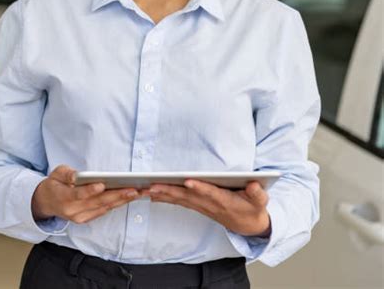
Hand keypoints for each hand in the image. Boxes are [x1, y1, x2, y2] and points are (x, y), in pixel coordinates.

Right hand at [32, 165, 140, 223]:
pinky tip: (129, 197)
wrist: (47, 202)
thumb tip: (76, 176)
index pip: (78, 195)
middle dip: (117, 195)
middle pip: (97, 203)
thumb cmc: (54, 184)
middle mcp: (73, 211)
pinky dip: (117, 204)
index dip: (90, 190)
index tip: (102, 184)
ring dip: (122, 200)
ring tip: (138, 192)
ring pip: (104, 208)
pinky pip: (104, 211)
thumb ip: (66, 174)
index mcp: (64, 198)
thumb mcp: (56, 173)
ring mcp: (81, 217)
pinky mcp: (87, 219)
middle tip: (133, 189)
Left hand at [141, 180, 270, 236]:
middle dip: (170, 191)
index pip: (210, 193)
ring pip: (181, 200)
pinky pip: (180, 202)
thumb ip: (257, 193)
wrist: (250, 226)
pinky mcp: (199, 206)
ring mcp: (203, 207)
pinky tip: (153, 194)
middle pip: (188, 197)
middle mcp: (211, 205)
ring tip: (147, 189)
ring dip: (163, 195)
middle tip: (152, 186)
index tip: (188, 181)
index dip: (199, 187)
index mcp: (225, 201)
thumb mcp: (261, 201)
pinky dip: (166, 198)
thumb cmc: (254, 208)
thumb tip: (254, 184)